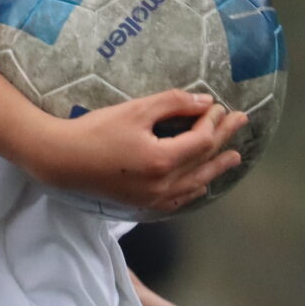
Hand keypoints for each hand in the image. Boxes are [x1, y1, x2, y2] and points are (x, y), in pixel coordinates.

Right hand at [21, 91, 245, 213]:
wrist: (62, 161)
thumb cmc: (96, 130)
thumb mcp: (136, 110)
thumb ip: (173, 103)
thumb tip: (204, 102)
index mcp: (163, 160)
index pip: (202, 140)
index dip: (214, 122)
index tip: (218, 105)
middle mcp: (164, 185)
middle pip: (205, 161)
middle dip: (225, 140)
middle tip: (242, 122)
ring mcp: (154, 199)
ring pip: (196, 183)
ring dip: (215, 167)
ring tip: (233, 157)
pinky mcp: (143, 204)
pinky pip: (179, 199)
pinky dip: (194, 187)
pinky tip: (200, 183)